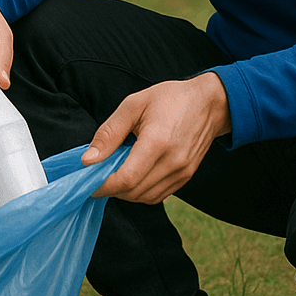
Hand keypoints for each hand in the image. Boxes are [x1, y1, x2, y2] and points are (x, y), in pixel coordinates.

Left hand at [84, 71, 229, 203]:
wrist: (208, 103)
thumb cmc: (170, 99)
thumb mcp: (133, 105)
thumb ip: (109, 133)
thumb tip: (88, 159)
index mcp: (157, 142)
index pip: (125, 179)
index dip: (102, 185)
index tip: (87, 181)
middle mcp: (172, 162)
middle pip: (133, 191)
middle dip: (110, 188)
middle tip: (97, 173)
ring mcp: (182, 172)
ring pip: (144, 197)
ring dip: (124, 191)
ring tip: (115, 172)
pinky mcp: (186, 177)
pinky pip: (157, 195)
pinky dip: (140, 191)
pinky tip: (133, 175)